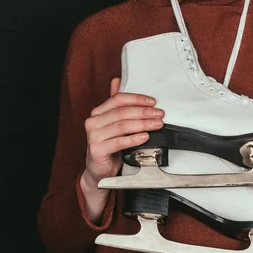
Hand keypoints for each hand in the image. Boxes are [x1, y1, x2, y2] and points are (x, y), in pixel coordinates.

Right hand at [81, 77, 164, 193]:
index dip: (137, 99)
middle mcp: (93, 122)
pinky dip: (134, 138)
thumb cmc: (109, 147)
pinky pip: (118, 142)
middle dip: (144, 112)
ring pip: (122, 126)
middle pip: (122, 112)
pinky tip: (145, 137)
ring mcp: (93, 136)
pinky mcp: (97, 149)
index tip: (153, 102)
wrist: (99, 171)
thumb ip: (116, 106)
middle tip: (159, 114)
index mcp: (98, 112)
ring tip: (156, 124)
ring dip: (142, 124)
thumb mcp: (114, 125)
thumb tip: (117, 81)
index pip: (118, 99)